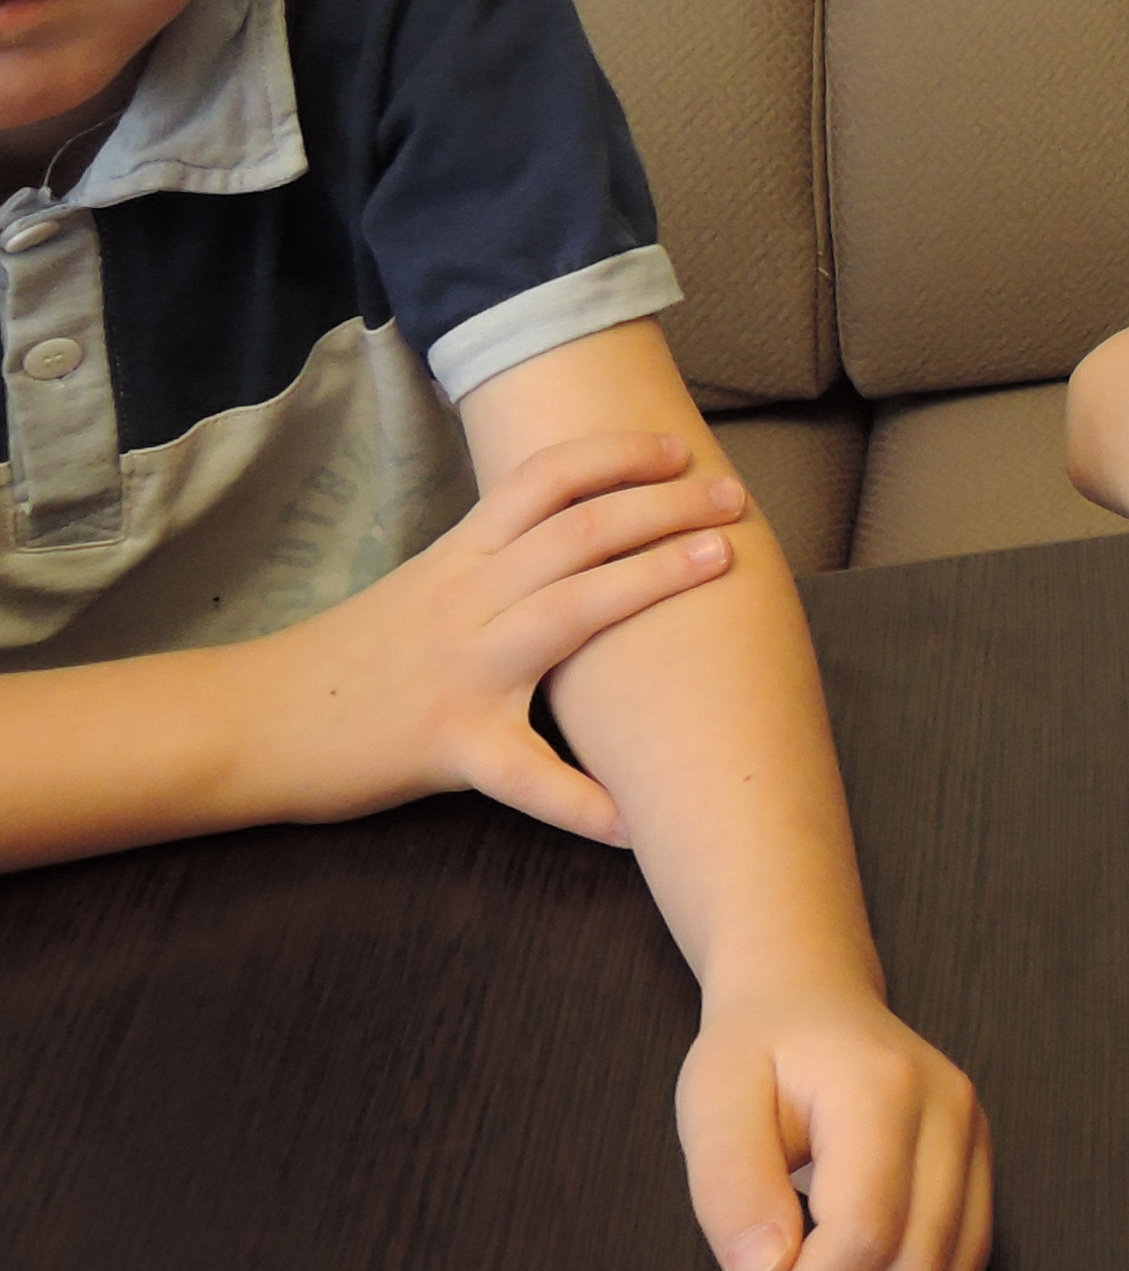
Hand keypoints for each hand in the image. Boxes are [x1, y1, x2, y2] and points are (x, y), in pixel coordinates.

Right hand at [247, 430, 741, 840]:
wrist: (252, 722)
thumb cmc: (349, 656)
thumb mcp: (423, 586)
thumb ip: (492, 561)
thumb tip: (575, 537)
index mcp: (460, 557)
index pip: (543, 479)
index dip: (615, 455)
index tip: (677, 448)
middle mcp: (466, 597)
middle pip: (578, 530)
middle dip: (662, 505)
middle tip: (733, 496)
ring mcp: (460, 669)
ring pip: (569, 609)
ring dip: (651, 581)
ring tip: (720, 564)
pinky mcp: (448, 745)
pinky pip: (527, 776)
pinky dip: (583, 801)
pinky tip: (636, 822)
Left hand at [681, 980, 991, 1270]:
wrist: (809, 995)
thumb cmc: (757, 1045)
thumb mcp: (712, 1101)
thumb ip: (730, 1187)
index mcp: (883, 1087)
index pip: (863, 1232)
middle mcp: (948, 1110)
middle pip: (914, 1263)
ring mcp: (973, 1136)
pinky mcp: (977, 1162)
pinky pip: (964, 1263)